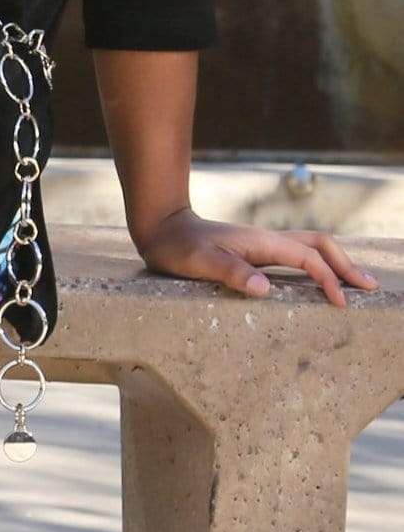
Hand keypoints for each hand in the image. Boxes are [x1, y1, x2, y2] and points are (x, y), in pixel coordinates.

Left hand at [132, 206, 381, 306]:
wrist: (161, 228)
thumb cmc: (178, 247)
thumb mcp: (200, 263)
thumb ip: (231, 272)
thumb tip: (264, 289)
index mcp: (261, 243)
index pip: (307, 258)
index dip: (328, 279)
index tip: (341, 304)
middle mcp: (266, 240)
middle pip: (318, 244)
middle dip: (345, 264)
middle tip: (369, 287)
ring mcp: (261, 245)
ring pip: (309, 247)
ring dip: (335, 262)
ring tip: (356, 283)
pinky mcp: (254, 253)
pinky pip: (295, 255)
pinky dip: (316, 265)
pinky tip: (318, 280)